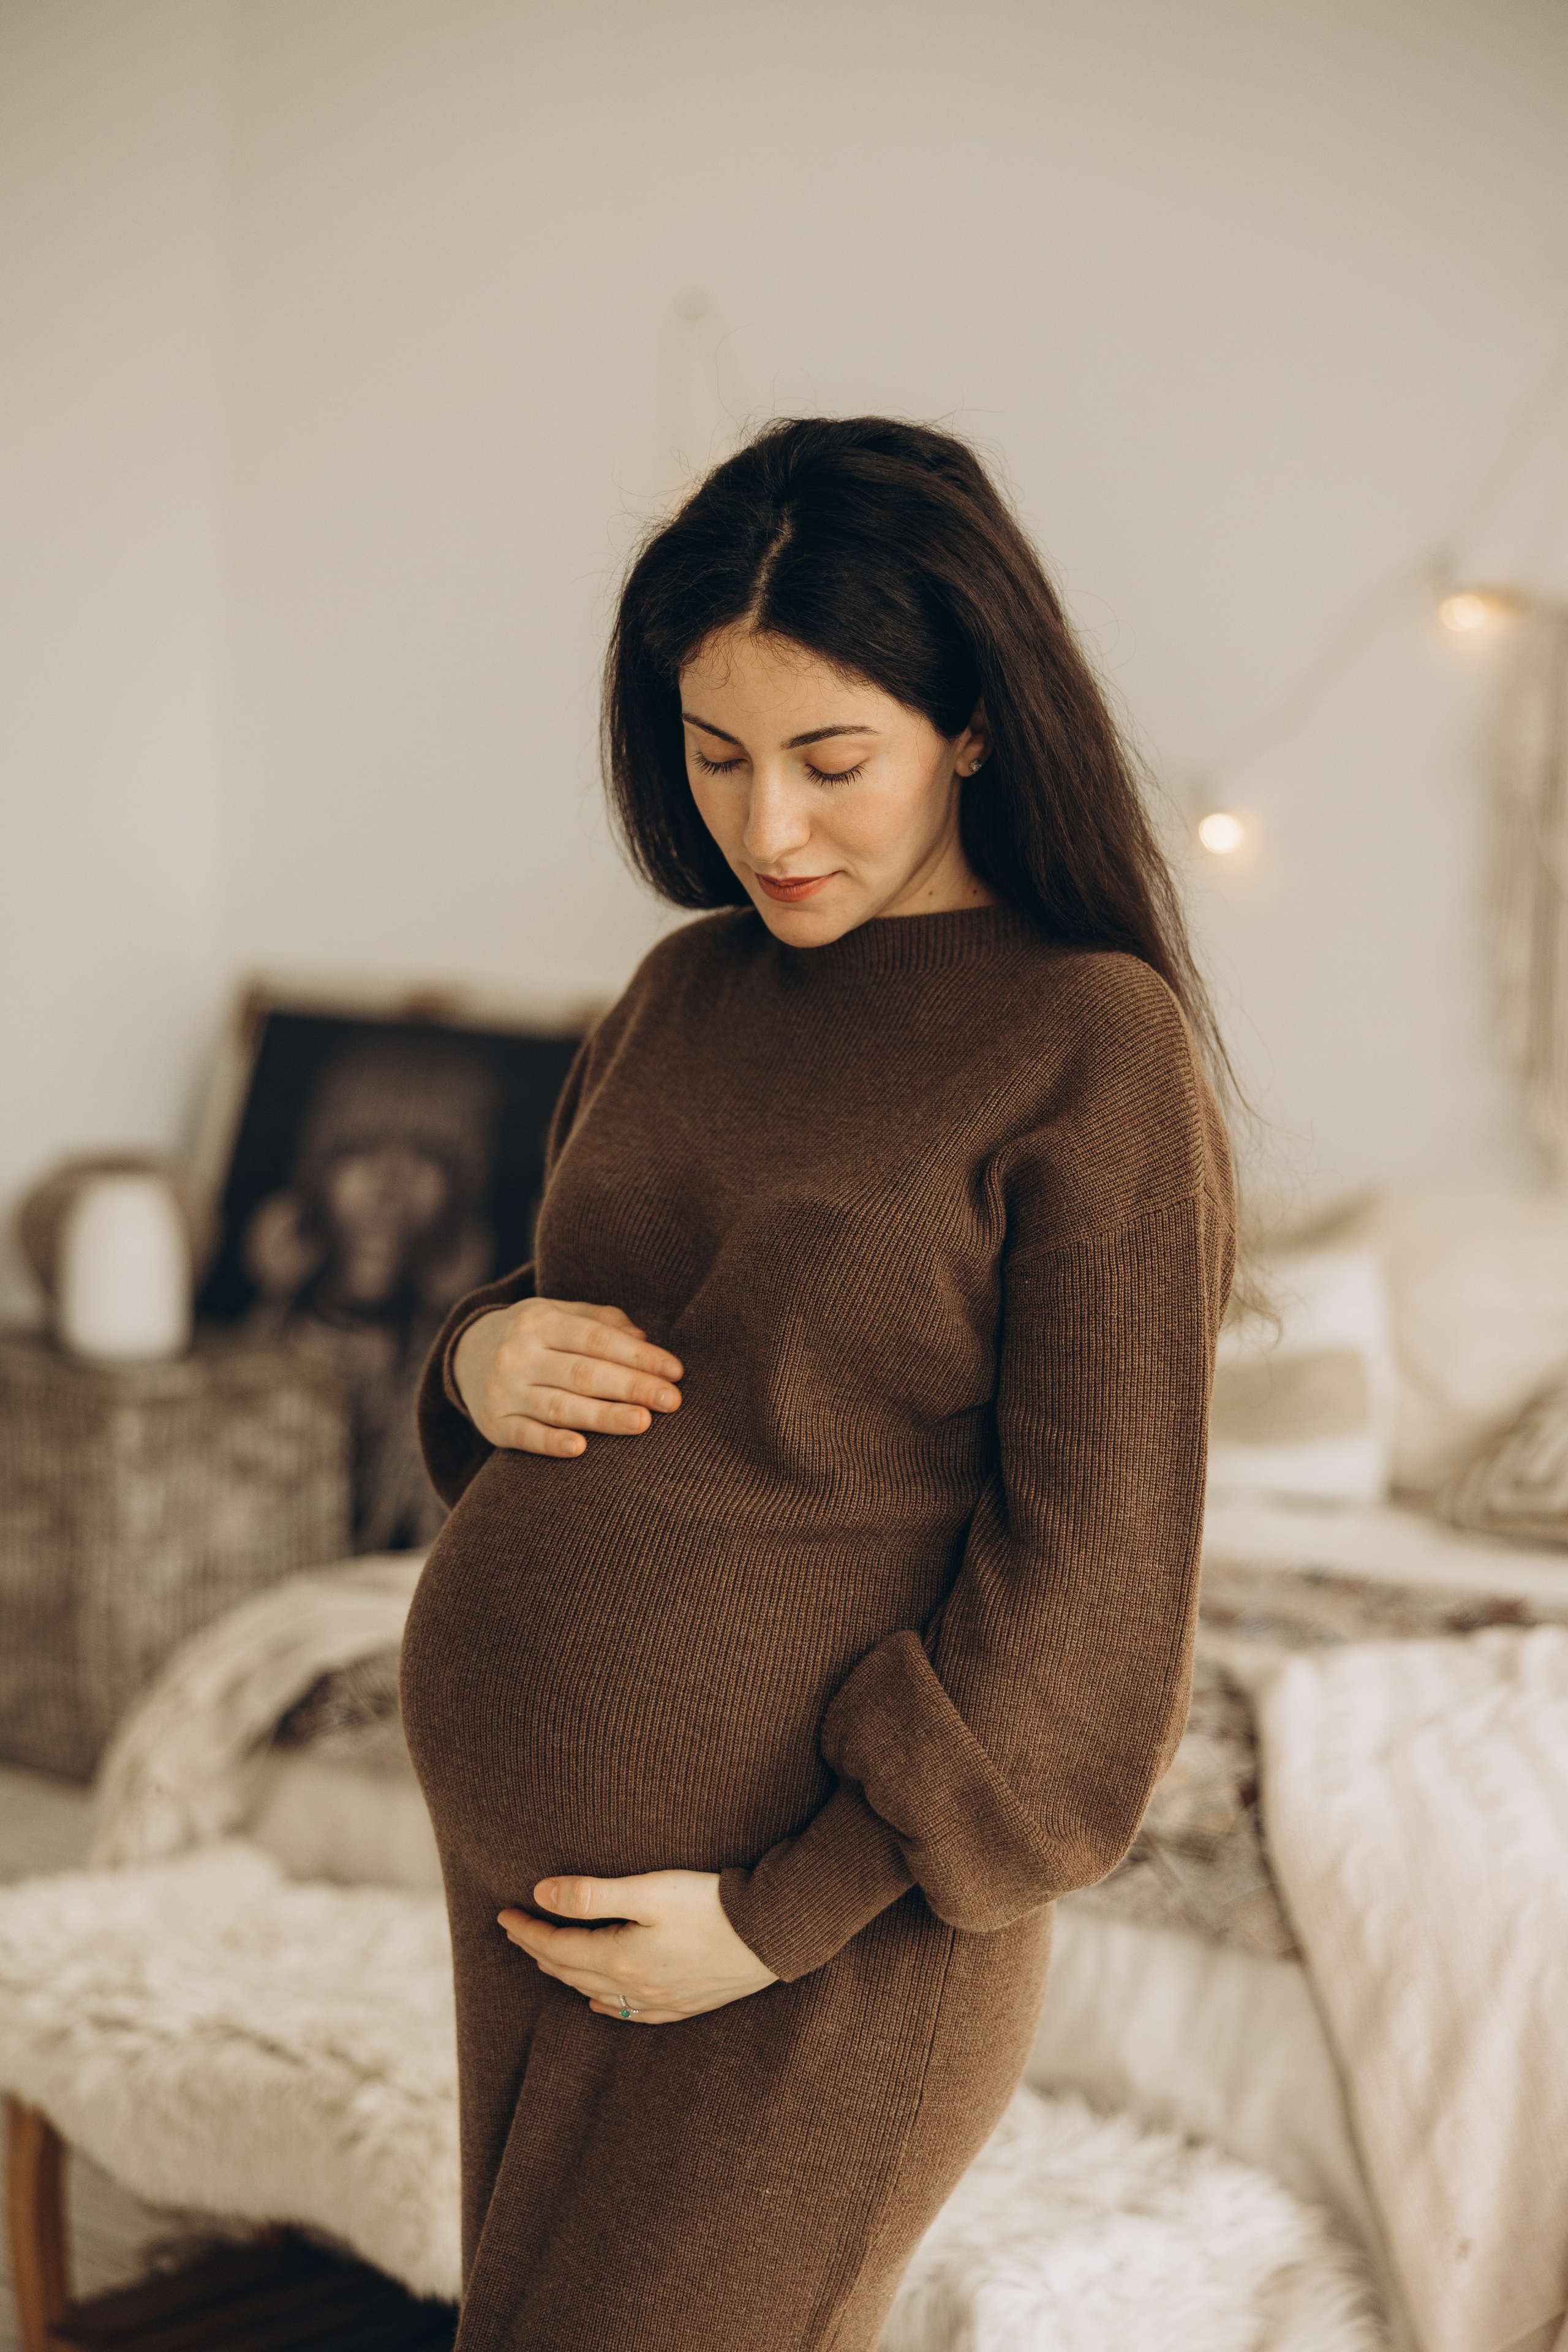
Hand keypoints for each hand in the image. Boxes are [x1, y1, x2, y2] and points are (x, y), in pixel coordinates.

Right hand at [452, 1297, 682, 1457]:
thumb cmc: (533, 1335)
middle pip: (583, 1372)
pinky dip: (551, 1442)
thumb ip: (601, 1321)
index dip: (638, 1356)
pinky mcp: (494, 1425)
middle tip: (672, 1401)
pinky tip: (579, 1449)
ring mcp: (503, 1391)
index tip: (676, 1372)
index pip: (597, 1339)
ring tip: (642, 1423)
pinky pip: (525, 1436)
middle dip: (631, 1386)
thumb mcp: (559, 1313)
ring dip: (602, 1416)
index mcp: (541, 1320)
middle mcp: (519, 1354)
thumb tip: (644, 1340)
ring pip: (558, 1405)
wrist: (464, 1354)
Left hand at [498, 1871, 777, 2022]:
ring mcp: (660, 2001)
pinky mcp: (685, 2004)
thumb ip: (592, 1894)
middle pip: (571, 1972)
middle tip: (517, 1930)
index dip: (527, 1931)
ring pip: (596, 1993)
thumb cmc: (711, 1905)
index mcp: (620, 1960)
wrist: (774, 1933)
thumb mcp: (648, 1890)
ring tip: (548, 1955)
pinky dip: (605, 2005)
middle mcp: (634, 1989)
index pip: (557, 1947)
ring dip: (566, 1974)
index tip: (503, 1914)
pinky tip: (599, 2003)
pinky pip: (630, 2013)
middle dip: (539, 1950)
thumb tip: (540, 1895)